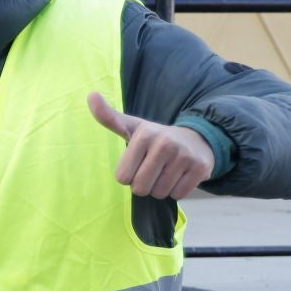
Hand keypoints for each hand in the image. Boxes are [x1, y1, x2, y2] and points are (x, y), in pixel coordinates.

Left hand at [87, 91, 213, 199]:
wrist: (196, 139)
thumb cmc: (155, 138)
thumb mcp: (132, 127)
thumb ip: (109, 117)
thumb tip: (91, 95)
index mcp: (144, 134)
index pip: (123, 178)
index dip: (129, 175)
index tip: (138, 162)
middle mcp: (165, 143)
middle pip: (140, 188)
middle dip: (144, 185)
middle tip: (152, 170)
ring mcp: (184, 156)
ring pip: (160, 193)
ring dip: (160, 188)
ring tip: (167, 171)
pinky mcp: (200, 168)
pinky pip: (178, 195)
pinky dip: (176, 190)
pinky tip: (180, 175)